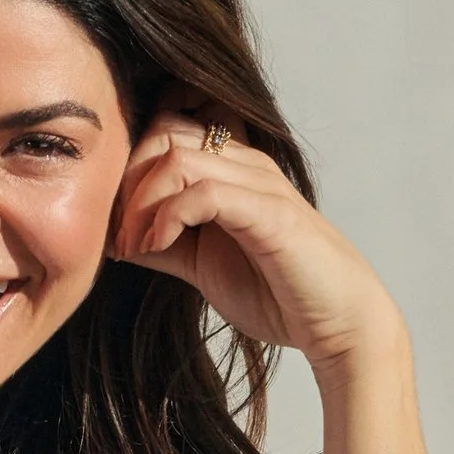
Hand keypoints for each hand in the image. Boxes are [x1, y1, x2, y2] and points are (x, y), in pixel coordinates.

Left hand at [111, 117, 401, 373]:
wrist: (338, 323)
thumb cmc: (278, 293)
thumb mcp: (203, 265)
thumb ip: (166, 244)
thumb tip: (121, 237)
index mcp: (232, 168)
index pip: (166, 130)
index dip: (129, 169)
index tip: (115, 224)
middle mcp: (246, 163)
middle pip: (164, 131)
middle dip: (127, 179)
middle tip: (118, 234)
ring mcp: (259, 183)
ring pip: (177, 156)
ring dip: (141, 202)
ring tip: (133, 245)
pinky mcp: (269, 212)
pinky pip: (204, 191)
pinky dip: (168, 217)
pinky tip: (156, 247)